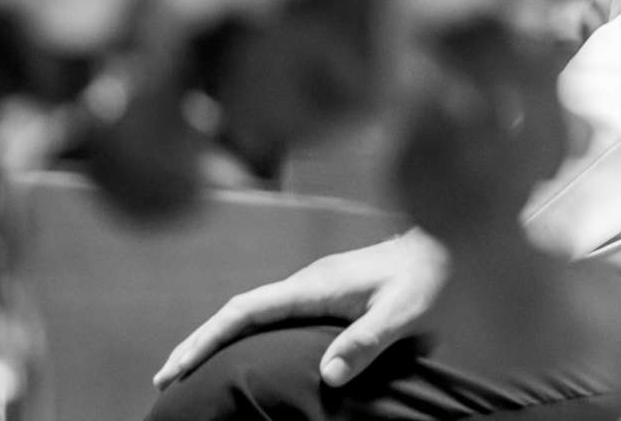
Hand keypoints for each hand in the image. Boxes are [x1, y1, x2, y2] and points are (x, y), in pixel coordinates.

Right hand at [151, 230, 449, 390]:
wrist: (455, 240)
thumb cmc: (433, 276)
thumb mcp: (406, 312)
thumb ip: (368, 340)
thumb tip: (329, 375)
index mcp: (316, 285)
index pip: (245, 311)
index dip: (205, 339)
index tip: (173, 368)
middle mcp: (309, 281)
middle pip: (239, 311)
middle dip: (199, 342)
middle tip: (164, 379)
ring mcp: (318, 284)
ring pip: (255, 311)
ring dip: (220, 337)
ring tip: (191, 369)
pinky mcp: (329, 290)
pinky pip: (275, 312)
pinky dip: (247, 331)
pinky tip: (244, 351)